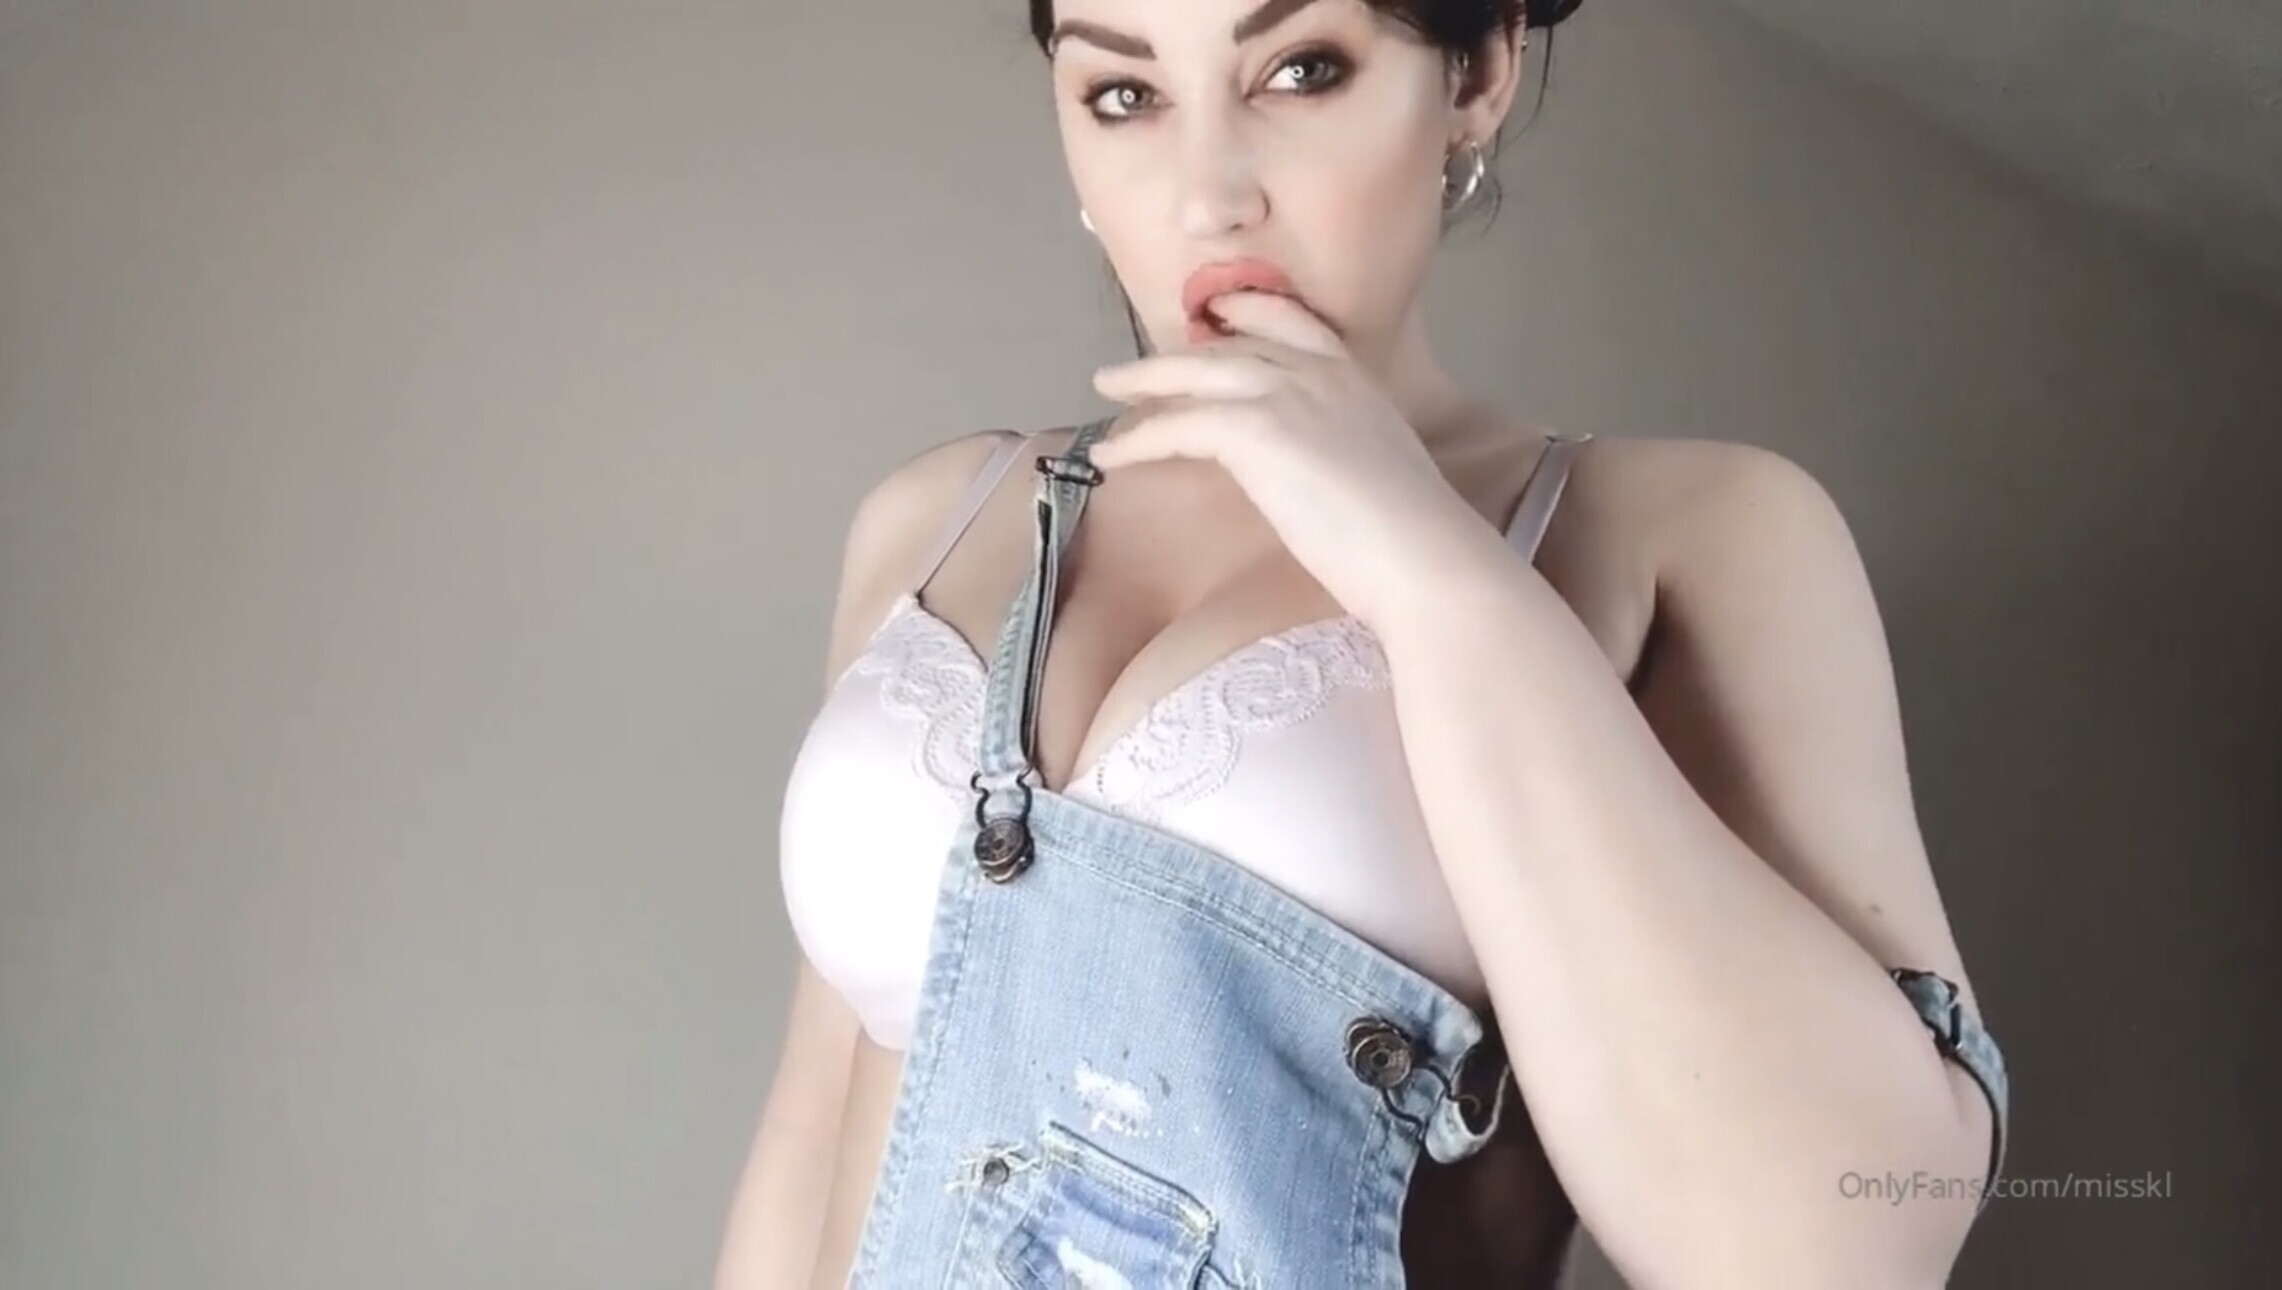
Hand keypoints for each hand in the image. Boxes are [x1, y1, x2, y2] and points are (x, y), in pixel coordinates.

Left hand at [1088, 292, 1485, 627]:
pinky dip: (1139, 439)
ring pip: (1195, 375)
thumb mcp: (1378, 471)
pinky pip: (1179, 426)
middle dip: (1175, 355)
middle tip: (1132, 366)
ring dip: (1144, 382)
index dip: (1250, 312)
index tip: (1218, 314)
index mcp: (1354, 380)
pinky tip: (1110, 455)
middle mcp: (1319, 373)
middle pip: (1230, 349)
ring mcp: (1287, 396)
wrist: (1421, 555)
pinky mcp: (1256, 431)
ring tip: (1106, 391)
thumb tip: (1315, 471)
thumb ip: (1342, 452)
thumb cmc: (1410, 538)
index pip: (1293, 325)